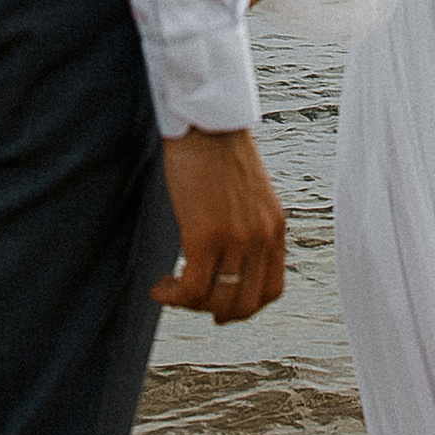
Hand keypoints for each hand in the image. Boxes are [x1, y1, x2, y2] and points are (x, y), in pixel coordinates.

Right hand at [154, 127, 286, 320]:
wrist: (206, 123)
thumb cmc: (220, 149)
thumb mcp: (248, 193)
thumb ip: (247, 224)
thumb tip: (225, 253)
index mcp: (275, 228)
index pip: (271, 289)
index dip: (244, 305)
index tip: (220, 301)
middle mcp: (261, 238)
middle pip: (244, 303)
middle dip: (214, 311)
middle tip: (190, 300)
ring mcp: (236, 240)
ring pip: (216, 300)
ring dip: (190, 304)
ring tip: (171, 290)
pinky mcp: (206, 236)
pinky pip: (191, 288)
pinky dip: (173, 297)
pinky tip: (160, 287)